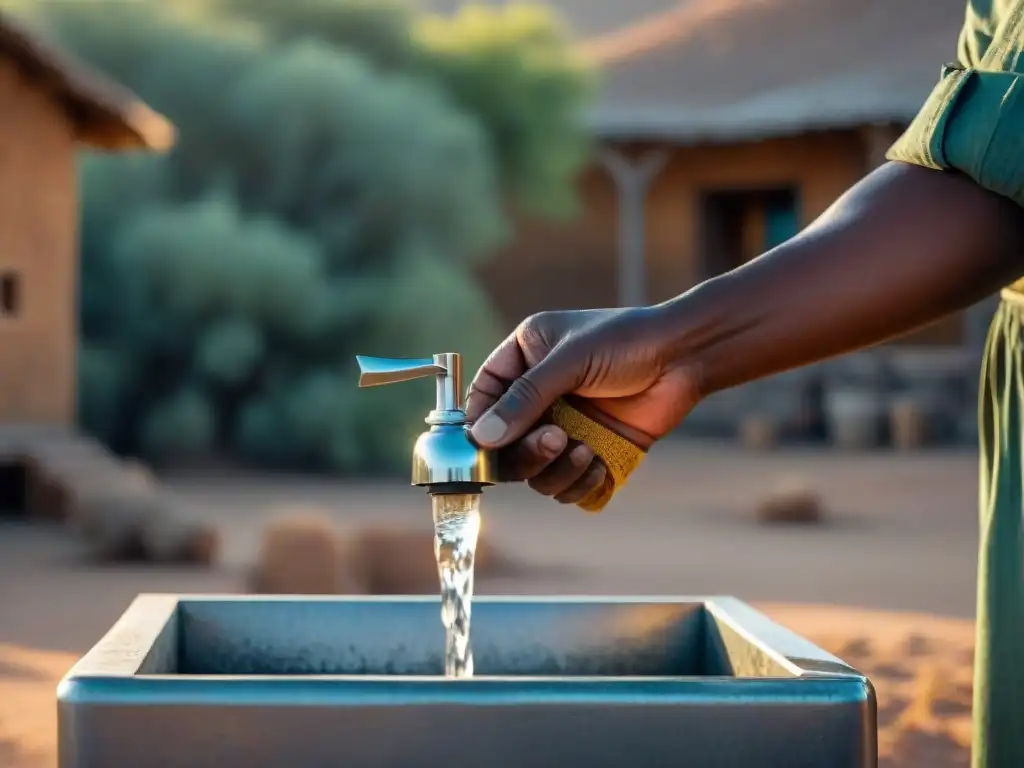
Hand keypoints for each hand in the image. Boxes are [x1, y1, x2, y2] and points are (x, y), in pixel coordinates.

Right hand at [465, 306, 698, 503]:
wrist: (685, 357)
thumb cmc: (627, 341)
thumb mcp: (570, 360)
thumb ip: (526, 397)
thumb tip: (483, 437)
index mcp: (524, 359)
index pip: (482, 399)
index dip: (479, 425)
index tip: (485, 445)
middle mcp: (538, 396)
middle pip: (504, 445)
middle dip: (525, 452)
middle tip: (554, 441)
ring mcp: (564, 426)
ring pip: (534, 472)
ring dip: (554, 471)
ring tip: (583, 450)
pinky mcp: (590, 451)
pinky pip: (566, 486)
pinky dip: (578, 483)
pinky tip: (598, 462)